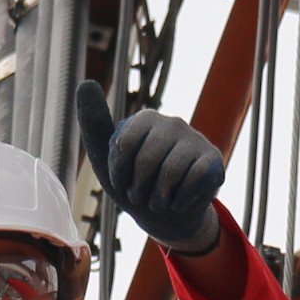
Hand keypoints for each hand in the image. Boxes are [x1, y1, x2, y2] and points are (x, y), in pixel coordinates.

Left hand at [75, 80, 226, 255]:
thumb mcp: (107, 160)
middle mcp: (172, 123)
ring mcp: (195, 139)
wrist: (167, 216)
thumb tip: (86, 82)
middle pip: (148, 160)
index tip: (122, 184)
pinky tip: (177, 203)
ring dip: (159, 199)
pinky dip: (180, 201)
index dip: (120, 173)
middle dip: (139, 189)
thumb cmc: (135, 185)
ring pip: (171, 172)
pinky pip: (194, 180)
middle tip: (141, 197)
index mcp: (145, 119)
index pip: (125, 144)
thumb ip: (94, 123)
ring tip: (158, 202)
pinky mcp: (213, 158)